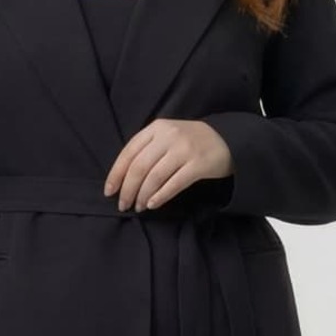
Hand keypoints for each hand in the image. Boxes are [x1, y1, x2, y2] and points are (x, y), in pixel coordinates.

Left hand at [103, 119, 232, 212]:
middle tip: (123, 205)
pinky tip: (152, 204)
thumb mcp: (166, 136)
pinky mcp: (198, 164)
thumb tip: (123, 178)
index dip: (116, 174)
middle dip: (127, 189)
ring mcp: (184, 150)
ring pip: (155, 176)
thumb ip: (146, 150)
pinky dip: (160, 196)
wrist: (226, 138)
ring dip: (142, 195)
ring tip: (138, 207)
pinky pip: (174, 184)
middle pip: (139, 167)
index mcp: (156, 128)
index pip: (129, 152)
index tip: (109, 191)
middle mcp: (168, 136)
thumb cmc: (189, 141)